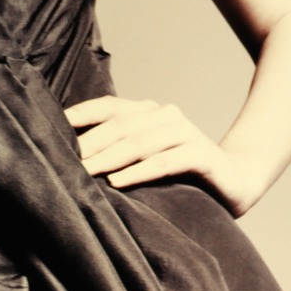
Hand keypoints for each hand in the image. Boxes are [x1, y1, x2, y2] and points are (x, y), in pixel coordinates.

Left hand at [64, 95, 266, 216]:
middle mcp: (165, 115)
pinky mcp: (201, 154)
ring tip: (84, 172)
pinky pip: (166, 161)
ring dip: (108, 158)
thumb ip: (121, 151)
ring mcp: (185, 131)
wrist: (237, 181)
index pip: (109, 107)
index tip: (53, 127)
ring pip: (139, 142)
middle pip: (120, 126)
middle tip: (64, 162)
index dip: (81, 115)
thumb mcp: (148, 158)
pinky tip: (118, 182)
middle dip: (90, 144)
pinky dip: (140, 171)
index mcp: (148, 111)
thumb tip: (74, 155)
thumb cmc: (182, 173)